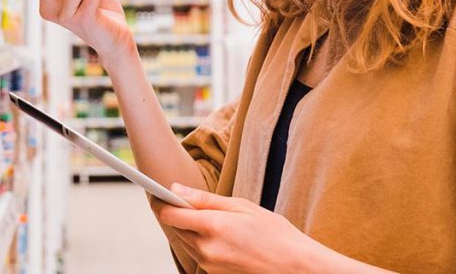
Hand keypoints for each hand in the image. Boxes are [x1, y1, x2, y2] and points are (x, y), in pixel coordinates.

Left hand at [151, 184, 341, 273]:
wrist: (295, 266)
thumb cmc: (274, 233)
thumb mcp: (241, 206)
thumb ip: (205, 200)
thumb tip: (176, 190)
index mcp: (213, 227)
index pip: (170, 215)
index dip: (162, 202)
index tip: (159, 193)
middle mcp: (207, 249)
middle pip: (175, 228)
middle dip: (176, 213)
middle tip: (186, 200)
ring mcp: (210, 264)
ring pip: (185, 241)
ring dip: (188, 228)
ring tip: (207, 216)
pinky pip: (197, 254)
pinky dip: (200, 241)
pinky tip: (217, 233)